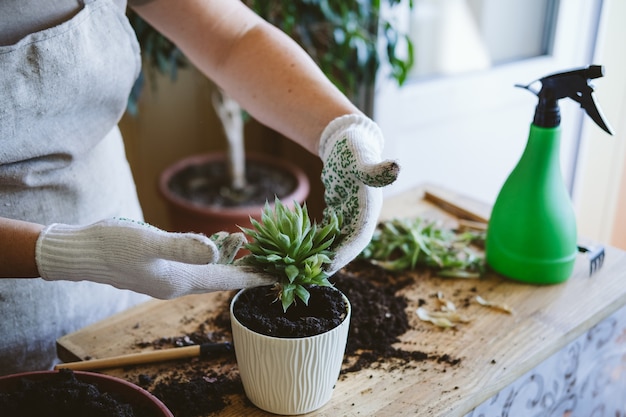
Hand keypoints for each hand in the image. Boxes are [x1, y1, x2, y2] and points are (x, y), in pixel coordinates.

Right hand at [35, 218, 274, 298]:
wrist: (82, 252)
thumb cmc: (113, 245)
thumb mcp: (149, 242)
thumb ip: (183, 246)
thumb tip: (216, 250)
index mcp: (180, 280)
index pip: (227, 280)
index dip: (254, 277)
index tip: (278, 276)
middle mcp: (177, 283)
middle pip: (223, 277)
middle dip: (248, 269)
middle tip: (274, 260)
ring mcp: (168, 276)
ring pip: (210, 269)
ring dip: (230, 258)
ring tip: (250, 241)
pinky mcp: (160, 266)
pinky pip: (195, 262)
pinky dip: (211, 252)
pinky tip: (218, 241)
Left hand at [319, 114, 399, 273]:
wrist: (350, 140)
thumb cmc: (354, 149)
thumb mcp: (362, 159)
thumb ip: (375, 168)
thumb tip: (396, 167)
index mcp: (369, 207)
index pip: (359, 237)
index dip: (346, 253)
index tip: (329, 266)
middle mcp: (362, 214)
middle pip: (349, 244)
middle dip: (334, 260)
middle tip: (314, 274)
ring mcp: (351, 213)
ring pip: (340, 240)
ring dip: (326, 253)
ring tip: (307, 268)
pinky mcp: (340, 210)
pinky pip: (331, 231)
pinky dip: (321, 241)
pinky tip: (304, 250)